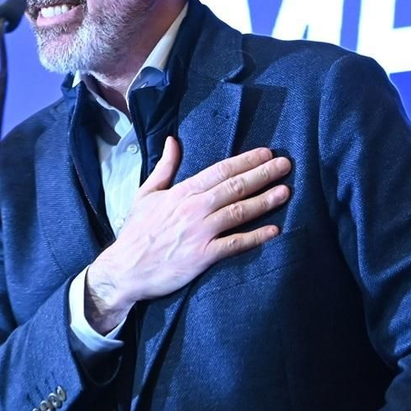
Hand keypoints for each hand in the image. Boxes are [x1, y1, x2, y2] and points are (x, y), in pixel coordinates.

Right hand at [85, 137, 290, 331]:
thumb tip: (172, 140)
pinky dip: (255, 237)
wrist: (125, 270)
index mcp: (182, 192)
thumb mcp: (146, 194)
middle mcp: (194, 209)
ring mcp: (200, 233)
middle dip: (263, 174)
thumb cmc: (136, 232)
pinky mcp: (203, 257)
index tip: (266, 153)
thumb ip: (164, 167)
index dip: (246, 161)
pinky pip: (234, 244)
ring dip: (264, 201)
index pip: (220, 170)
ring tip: (285, 191)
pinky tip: (274, 230)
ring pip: (239, 212)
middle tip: (286, 165)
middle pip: (235, 187)